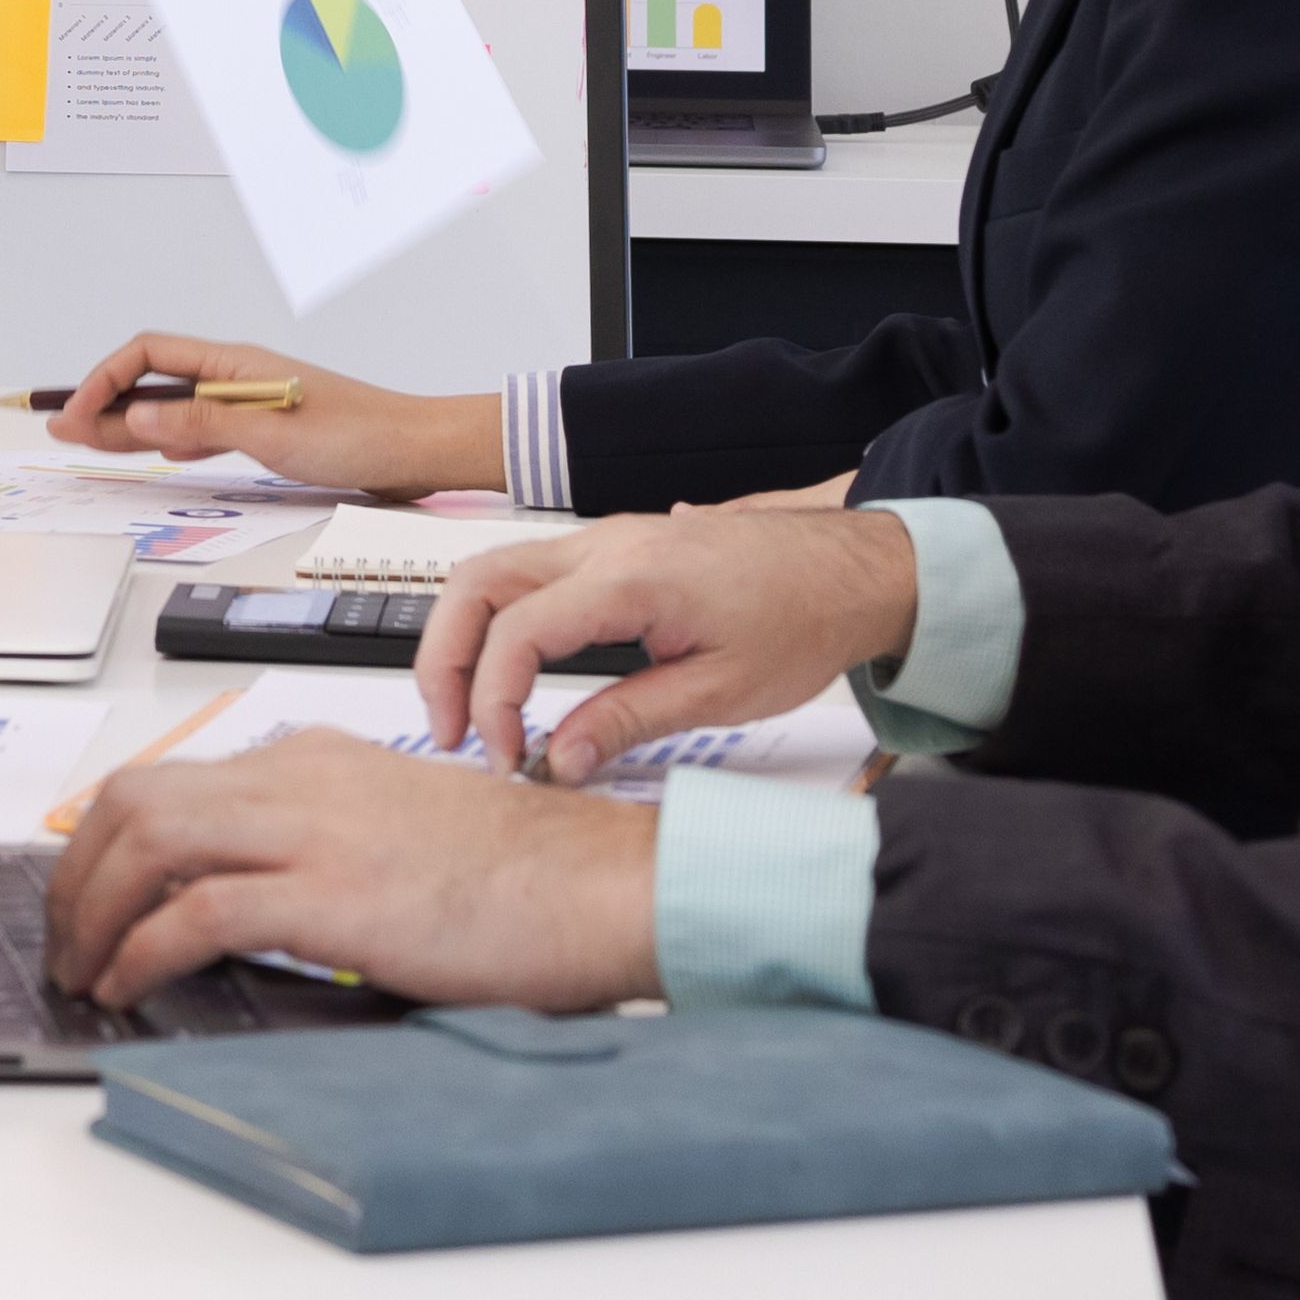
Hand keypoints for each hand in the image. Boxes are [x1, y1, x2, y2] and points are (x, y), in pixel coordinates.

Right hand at [40, 331, 496, 494]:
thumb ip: (200, 425)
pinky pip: (199, 429)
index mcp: (234, 364)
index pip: (148, 357)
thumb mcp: (271, 434)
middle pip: (153, 382)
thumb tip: (138, 417)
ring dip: (129, 423)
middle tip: (60, 430)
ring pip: (172, 407)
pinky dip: (167, 439)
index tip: (75, 416)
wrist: (416, 450)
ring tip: (88, 442)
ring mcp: (248, 402)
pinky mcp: (264, 430)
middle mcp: (236, 376)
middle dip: (103, 402)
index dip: (103, 382)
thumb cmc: (359, 436)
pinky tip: (152, 452)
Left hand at [41, 732, 660, 1012]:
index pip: (172, 779)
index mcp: (318, 762)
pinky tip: (131, 987)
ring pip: (146, 840)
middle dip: (74, 872)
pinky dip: (142, 952)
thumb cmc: (527, 877)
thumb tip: (252, 909)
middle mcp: (302, 779)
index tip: (86, 893)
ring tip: (82, 972)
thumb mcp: (404, 834)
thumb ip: (326, 849)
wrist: (606, 884)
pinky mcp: (333, 893)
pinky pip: (196, 911)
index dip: (105, 841)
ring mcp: (314, 830)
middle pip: (133, 798)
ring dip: (91, 912)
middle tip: (63, 939)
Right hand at [417, 507, 924, 773]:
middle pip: (476, 584)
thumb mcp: (720, 692)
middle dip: (444, 659)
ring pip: (494, 571)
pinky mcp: (615, 550)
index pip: (518, 632)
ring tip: (472, 709)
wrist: (854, 569)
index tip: (508, 756)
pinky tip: (512, 672)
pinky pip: (530, 573)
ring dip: (465, 637)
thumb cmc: (803, 621)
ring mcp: (606, 540)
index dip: (496, 701)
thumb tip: (560, 760)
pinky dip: (500, 620)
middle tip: (452, 730)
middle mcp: (605, 545)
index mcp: (630, 579)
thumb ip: (628, 721)